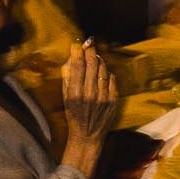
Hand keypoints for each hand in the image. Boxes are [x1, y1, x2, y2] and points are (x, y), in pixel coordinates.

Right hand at [60, 40, 119, 159]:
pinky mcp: (113, 100)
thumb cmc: (74, 116)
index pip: (77, 66)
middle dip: (90, 50)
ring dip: (98, 59)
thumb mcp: (66, 98)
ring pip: (103, 69)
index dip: (77, 51)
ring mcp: (103, 97)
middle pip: (92, 64)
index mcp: (75, 94)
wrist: (88, 136)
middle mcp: (90, 94)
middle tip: (89, 42)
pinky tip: (102, 71)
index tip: (77, 43)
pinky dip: (107, 72)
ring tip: (94, 56)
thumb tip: (71, 59)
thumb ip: (68, 79)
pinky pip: (112, 79)